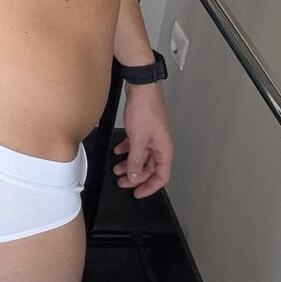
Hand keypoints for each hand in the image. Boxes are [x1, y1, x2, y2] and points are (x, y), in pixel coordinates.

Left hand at [112, 83, 172, 197]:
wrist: (141, 87)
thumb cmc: (145, 109)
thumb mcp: (138, 139)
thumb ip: (136, 160)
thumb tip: (135, 176)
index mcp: (164, 149)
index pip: (161, 176)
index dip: (150, 187)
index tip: (138, 193)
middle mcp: (160, 144)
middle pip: (150, 168)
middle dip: (136, 177)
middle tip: (122, 182)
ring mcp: (152, 136)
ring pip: (141, 156)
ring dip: (129, 164)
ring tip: (116, 169)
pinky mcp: (143, 128)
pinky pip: (136, 144)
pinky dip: (127, 149)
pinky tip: (117, 150)